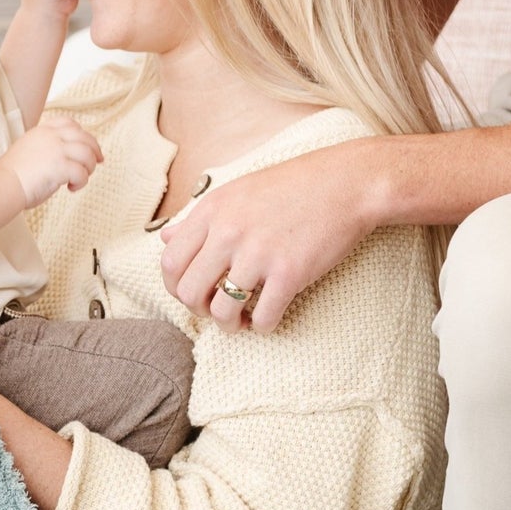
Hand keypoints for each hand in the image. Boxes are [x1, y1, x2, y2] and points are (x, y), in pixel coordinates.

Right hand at [0, 116, 102, 206]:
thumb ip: (46, 147)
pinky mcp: (60, 166)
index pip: (70, 123)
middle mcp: (51, 137)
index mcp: (42, 131)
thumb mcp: (29, 149)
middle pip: (84, 137)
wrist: (3, 184)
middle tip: (98, 162)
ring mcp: (56, 150)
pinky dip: (81, 182)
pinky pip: (82, 173)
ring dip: (89, 167)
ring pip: (88, 153)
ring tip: (80, 178)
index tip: (89, 146)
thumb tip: (66, 157)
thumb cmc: (13, 174)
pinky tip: (71, 188)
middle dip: (95, 150)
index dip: (83, 134)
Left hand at [159, 142, 376, 333]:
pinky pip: (263, 318)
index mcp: (212, 211)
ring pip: (222, 312)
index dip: (175, 287)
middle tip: (216, 309)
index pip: (170, 262)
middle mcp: (228, 233)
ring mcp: (258, 254)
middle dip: (199, 310)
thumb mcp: (236, 192)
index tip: (193, 292)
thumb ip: (199, 218)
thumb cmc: (292, 186)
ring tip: (240, 320)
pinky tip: (267, 318)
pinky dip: (262, 326)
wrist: (346, 183)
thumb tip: (164, 238)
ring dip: (228, 325)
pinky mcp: (290, 273)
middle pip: (189, 292)